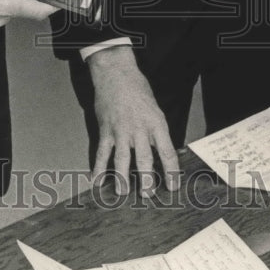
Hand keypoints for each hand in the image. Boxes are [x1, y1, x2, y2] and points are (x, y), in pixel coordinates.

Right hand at [88, 45, 179, 195]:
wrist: (116, 73)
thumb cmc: (138, 89)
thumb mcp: (155, 109)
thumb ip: (157, 131)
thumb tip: (161, 152)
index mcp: (156, 124)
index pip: (167, 153)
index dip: (171, 172)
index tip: (173, 186)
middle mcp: (139, 130)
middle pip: (144, 161)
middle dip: (146, 181)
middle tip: (147, 196)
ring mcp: (120, 131)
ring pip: (122, 160)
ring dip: (122, 179)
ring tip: (123, 193)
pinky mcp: (105, 130)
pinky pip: (102, 152)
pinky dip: (98, 168)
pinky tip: (96, 181)